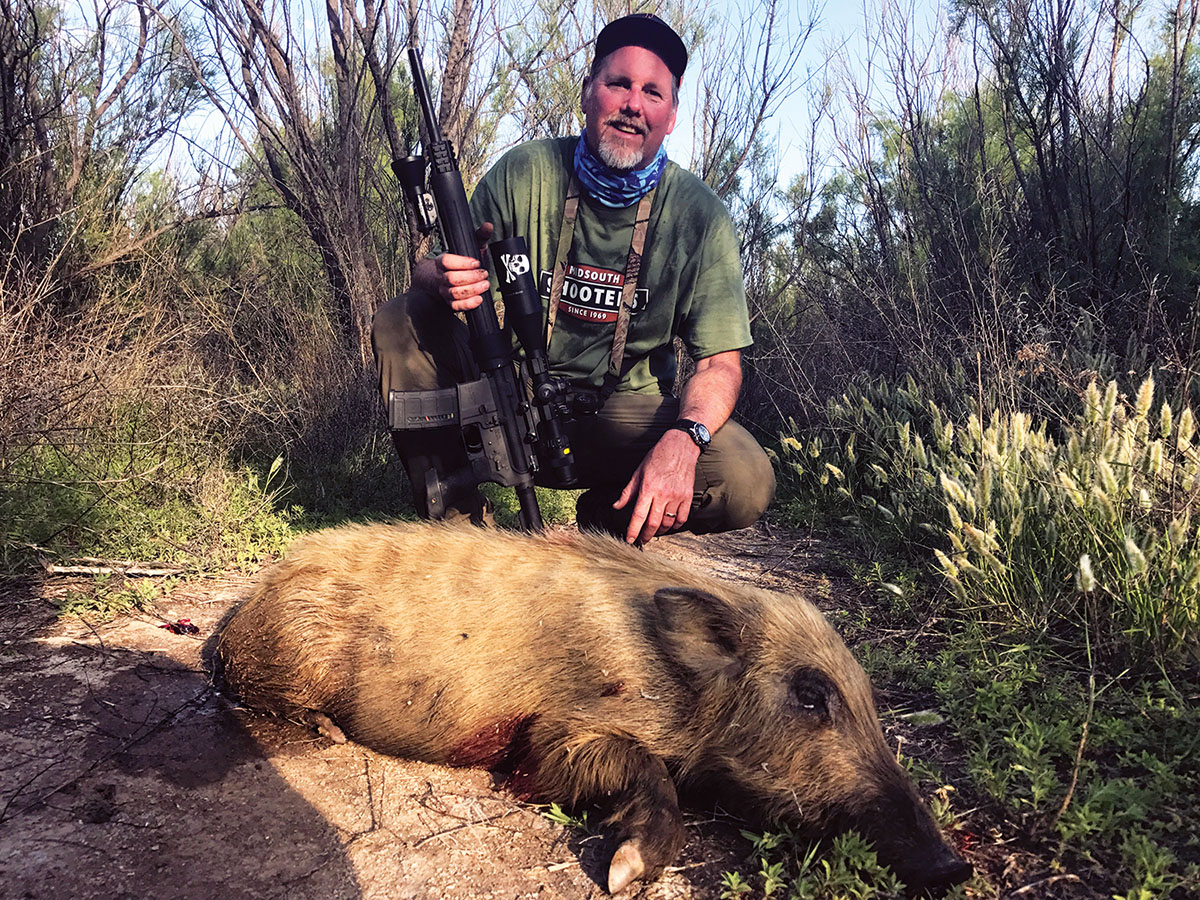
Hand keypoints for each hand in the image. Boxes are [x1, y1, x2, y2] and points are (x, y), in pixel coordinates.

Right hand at [425, 222, 493, 310]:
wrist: (442, 278)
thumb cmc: (459, 262)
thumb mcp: (469, 246)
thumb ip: (479, 236)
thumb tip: (488, 226)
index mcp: (442, 262)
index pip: (446, 261)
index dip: (462, 262)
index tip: (476, 262)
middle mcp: (441, 277)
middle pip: (452, 279)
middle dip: (471, 277)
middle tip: (483, 274)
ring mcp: (444, 291)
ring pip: (454, 293)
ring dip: (472, 290)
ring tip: (484, 285)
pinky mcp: (450, 303)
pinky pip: (456, 306)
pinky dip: (468, 304)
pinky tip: (479, 299)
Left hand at [613, 429, 699, 543]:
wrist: (681, 446)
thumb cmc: (658, 457)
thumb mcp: (639, 472)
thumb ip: (628, 491)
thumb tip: (617, 506)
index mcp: (648, 488)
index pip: (638, 515)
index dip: (633, 530)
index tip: (630, 540)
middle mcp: (663, 494)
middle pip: (653, 523)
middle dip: (645, 535)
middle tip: (641, 540)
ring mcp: (677, 496)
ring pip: (667, 523)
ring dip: (660, 532)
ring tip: (654, 532)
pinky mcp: (687, 496)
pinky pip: (682, 518)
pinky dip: (675, 526)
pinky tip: (670, 526)